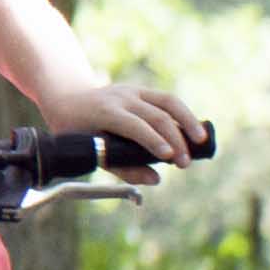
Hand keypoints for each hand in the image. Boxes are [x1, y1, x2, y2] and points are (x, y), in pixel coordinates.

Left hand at [57, 82, 204, 178]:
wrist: (67, 98)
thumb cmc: (77, 131)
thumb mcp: (91, 152)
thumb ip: (123, 168)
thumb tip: (156, 180)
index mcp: (104, 111)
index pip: (133, 125)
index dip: (152, 140)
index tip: (168, 158)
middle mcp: (121, 97)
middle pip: (155, 115)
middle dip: (174, 140)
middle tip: (185, 163)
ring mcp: (133, 90)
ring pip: (168, 101)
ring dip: (188, 121)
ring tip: (201, 141)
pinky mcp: (142, 90)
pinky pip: (168, 100)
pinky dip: (183, 115)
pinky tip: (193, 132)